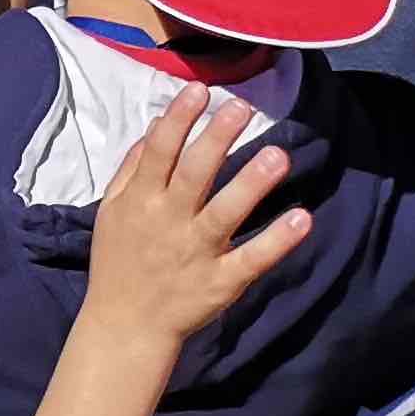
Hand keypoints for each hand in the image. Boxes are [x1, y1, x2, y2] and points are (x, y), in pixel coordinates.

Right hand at [82, 84, 304, 358]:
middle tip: (241, 107)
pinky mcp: (221, 282)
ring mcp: (197, 253)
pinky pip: (251, 259)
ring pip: (225, 213)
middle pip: (194, 174)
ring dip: (251, 184)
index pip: (160, 152)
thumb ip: (133, 167)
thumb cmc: (119, 260)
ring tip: (278, 155)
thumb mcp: (113, 209)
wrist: (125, 325)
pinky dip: (276, 241)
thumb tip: (157, 124)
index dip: (179, 120)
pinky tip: (300, 219)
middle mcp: (169, 221)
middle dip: (217, 138)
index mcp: (141, 201)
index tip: (199, 90)